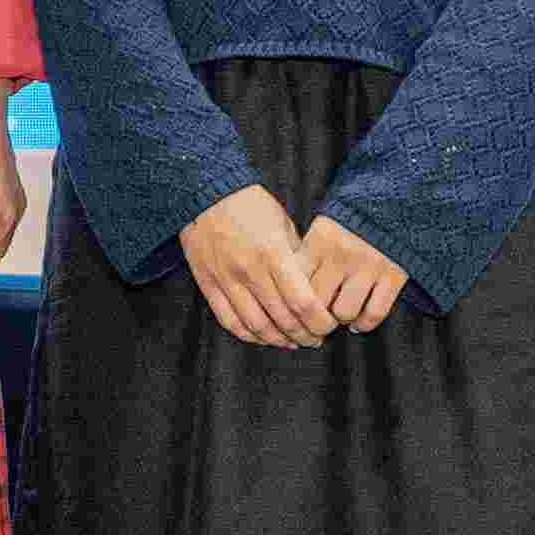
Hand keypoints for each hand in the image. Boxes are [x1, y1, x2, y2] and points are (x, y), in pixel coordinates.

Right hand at [175, 186, 324, 349]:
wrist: (206, 192)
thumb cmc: (250, 204)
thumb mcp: (284, 224)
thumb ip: (297, 257)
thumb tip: (312, 287)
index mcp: (273, 253)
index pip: (302, 302)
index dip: (319, 322)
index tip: (328, 325)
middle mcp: (250, 271)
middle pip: (283, 320)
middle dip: (305, 336)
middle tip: (316, 338)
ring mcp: (226, 280)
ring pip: (256, 327)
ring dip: (279, 341)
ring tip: (293, 341)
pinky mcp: (208, 285)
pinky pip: (230, 321)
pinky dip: (249, 336)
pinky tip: (264, 337)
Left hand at [292, 217, 415, 334]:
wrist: (394, 203)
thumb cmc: (350, 223)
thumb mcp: (322, 231)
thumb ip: (305, 258)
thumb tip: (287, 298)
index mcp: (319, 240)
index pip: (295, 283)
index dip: (291, 304)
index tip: (293, 313)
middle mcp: (342, 254)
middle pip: (317, 303)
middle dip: (314, 317)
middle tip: (316, 321)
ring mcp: (368, 266)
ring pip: (344, 313)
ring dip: (341, 319)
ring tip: (339, 316)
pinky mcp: (393, 276)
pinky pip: (374, 314)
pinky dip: (365, 324)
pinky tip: (359, 322)